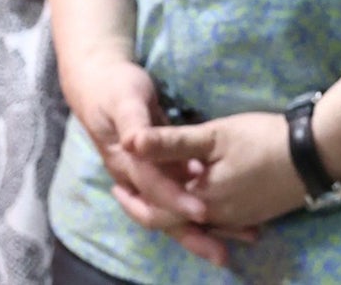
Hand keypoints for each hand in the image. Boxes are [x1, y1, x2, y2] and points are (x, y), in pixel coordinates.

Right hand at [64, 57, 239, 267]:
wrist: (101, 85)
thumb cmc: (115, 89)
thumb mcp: (124, 99)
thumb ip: (133, 122)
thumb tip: (136, 142)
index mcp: (127, 162)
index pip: (154, 188)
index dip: (176, 200)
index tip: (203, 213)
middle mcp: (136, 177)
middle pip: (165, 213)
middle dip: (193, 234)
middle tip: (224, 255)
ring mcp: (149, 176)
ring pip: (176, 210)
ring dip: (203, 226)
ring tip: (240, 237)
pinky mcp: (160, 170)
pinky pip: (182, 195)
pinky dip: (202, 205)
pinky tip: (228, 214)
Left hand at [124, 112, 308, 250]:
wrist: (317, 152)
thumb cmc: (263, 139)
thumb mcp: (215, 135)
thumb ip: (171, 142)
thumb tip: (129, 141)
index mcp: (201, 201)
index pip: (156, 210)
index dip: (133, 200)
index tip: (116, 187)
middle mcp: (216, 218)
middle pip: (174, 221)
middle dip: (150, 208)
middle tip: (130, 195)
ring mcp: (239, 219)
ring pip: (197, 221)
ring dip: (178, 209)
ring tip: (165, 192)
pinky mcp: (256, 214)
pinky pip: (220, 219)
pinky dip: (203, 210)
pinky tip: (203, 196)